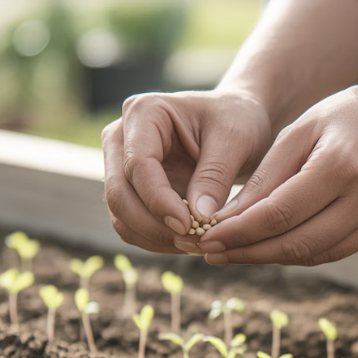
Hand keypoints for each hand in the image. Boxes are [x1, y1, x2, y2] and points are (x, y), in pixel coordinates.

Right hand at [102, 89, 271, 253]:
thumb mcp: (235, 140)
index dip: (159, 201)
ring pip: (121, 216)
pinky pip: (132, 226)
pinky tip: (188, 244)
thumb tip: (198, 217)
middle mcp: (122, 138)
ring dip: (155, 238)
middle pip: (119, 194)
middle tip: (194, 244)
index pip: (138, 164)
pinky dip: (157, 241)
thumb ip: (215, 176)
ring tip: (196, 245)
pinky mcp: (132, 191)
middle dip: (154, 226)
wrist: (238, 121)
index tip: (190, 226)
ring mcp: (121, 166)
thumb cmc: (237, 120)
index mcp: (144, 112)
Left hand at [197, 80, 357, 265]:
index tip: (206, 240)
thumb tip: (227, 221)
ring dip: (270, 258)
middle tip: (212, 253)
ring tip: (235, 252)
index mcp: (342, 163)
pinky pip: (333, 251)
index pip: (280, 213)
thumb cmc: (346, 117)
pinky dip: (298, 253)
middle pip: (297, 242)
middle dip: (249, 252)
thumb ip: (266, 178)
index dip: (240, 232)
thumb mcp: (300, 131)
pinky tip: (270, 247)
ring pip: (314, 254)